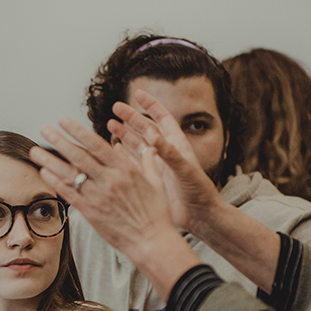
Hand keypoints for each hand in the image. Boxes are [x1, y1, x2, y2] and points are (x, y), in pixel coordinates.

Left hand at [29, 117, 181, 264]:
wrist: (151, 241)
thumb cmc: (156, 212)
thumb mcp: (156, 181)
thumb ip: (148, 160)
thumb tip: (149, 145)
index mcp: (125, 169)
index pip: (96, 144)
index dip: (77, 131)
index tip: (63, 121)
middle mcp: (109, 180)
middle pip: (78, 156)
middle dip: (58, 140)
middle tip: (44, 129)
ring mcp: (98, 196)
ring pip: (69, 174)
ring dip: (49, 161)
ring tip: (34, 151)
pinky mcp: (91, 212)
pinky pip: (69, 194)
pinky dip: (55, 182)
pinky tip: (44, 172)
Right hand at [109, 91, 224, 235]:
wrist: (200, 216)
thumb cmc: (199, 192)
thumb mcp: (184, 169)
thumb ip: (168, 152)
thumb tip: (152, 134)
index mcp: (177, 145)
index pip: (162, 118)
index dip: (151, 105)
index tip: (138, 93)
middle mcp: (166, 153)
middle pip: (146, 129)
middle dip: (131, 118)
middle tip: (115, 108)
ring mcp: (158, 166)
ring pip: (138, 145)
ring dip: (125, 135)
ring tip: (110, 126)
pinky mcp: (152, 179)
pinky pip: (135, 163)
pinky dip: (124, 155)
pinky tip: (114, 150)